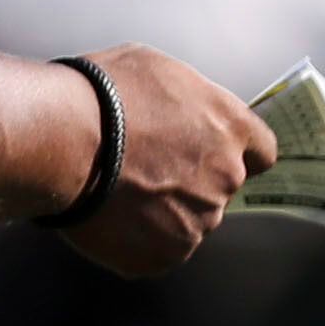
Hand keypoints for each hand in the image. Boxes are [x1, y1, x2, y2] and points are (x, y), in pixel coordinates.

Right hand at [55, 46, 273, 275]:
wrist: (63, 139)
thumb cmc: (103, 95)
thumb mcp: (158, 70)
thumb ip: (187, 101)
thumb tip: (178, 113)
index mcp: (231, 129)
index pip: (261, 152)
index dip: (235, 154)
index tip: (210, 154)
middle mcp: (226, 177)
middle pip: (220, 189)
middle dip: (190, 182)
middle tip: (144, 171)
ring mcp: (197, 221)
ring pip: (187, 222)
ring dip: (163, 213)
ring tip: (118, 195)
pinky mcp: (163, 255)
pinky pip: (156, 252)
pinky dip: (136, 243)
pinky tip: (109, 220)